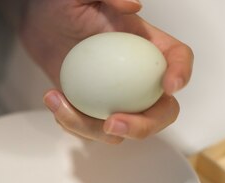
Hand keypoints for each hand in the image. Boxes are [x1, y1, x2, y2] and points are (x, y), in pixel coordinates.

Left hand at [20, 0, 193, 143]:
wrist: (42, 26)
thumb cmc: (67, 7)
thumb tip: (133, 7)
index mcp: (149, 45)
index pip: (178, 57)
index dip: (182, 72)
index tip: (170, 86)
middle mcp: (140, 77)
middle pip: (160, 111)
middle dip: (143, 126)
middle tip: (112, 122)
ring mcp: (118, 99)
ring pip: (121, 130)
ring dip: (91, 128)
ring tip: (60, 104)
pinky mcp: (94, 112)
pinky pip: (90, 130)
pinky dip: (71, 123)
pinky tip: (53, 99)